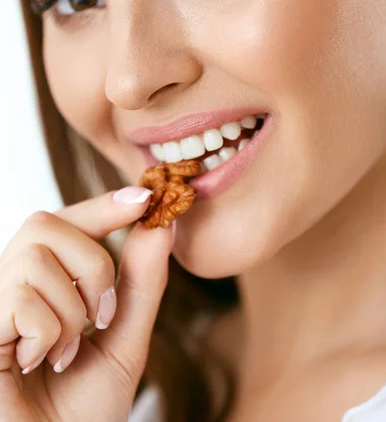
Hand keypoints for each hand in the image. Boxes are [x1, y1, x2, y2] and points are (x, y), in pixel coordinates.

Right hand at [0, 186, 173, 420]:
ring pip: (36, 259)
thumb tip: (159, 224)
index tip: (144, 197)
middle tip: (101, 315)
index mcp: (44, 279)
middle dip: (93, 264)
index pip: (68, 221)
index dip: (102, 205)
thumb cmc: (83, 408)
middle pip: (47, 222)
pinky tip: (37, 363)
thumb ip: (141, 283)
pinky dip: (47, 334)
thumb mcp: (124, 338)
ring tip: (65, 352)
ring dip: (71, 310)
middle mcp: (10, 281)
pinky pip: (20, 299)